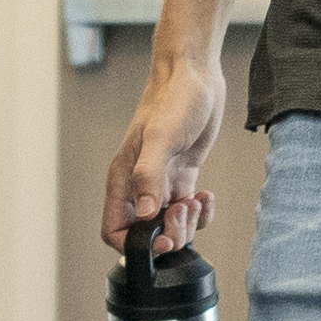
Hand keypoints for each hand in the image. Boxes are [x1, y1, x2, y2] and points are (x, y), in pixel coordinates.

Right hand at [107, 45, 227, 252]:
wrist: (195, 75)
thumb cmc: (173, 98)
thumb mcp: (161, 137)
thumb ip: (149, 176)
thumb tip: (147, 214)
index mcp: (124, 178)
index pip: (115, 229)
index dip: (134, 244)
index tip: (158, 238)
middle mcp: (140, 184)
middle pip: (146, 234)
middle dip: (167, 234)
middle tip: (183, 212)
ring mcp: (162, 182)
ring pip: (169, 225)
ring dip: (186, 224)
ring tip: (196, 201)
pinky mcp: (183, 176)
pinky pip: (188, 210)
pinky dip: (201, 212)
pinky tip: (205, 195)